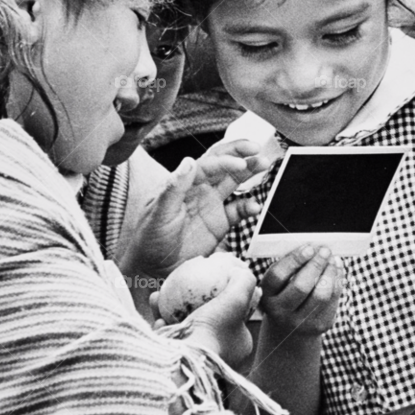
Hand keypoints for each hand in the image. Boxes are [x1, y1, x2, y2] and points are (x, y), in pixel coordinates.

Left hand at [123, 140, 269, 274]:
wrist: (154, 266)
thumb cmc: (149, 237)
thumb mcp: (158, 212)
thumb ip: (174, 187)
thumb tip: (188, 161)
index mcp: (184, 182)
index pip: (208, 164)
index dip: (226, 161)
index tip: (241, 162)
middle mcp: (200, 188)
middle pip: (223, 164)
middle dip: (241, 153)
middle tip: (257, 148)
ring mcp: (211, 204)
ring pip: (234, 181)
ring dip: (250, 172)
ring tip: (264, 165)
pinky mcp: (220, 222)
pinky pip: (238, 210)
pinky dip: (249, 207)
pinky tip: (255, 207)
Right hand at [151, 263, 258, 367]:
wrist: (181, 361)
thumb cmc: (212, 330)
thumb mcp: (237, 299)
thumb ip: (244, 282)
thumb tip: (241, 270)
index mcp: (237, 346)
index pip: (235, 314)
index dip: (226, 294)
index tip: (213, 278)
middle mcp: (217, 354)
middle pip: (207, 318)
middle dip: (195, 300)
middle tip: (186, 284)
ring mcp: (194, 359)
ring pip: (183, 325)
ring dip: (171, 306)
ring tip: (163, 290)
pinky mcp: (173, 361)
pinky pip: (166, 335)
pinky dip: (160, 318)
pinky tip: (155, 302)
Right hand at [260, 245, 343, 339]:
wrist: (288, 330)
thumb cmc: (284, 296)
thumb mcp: (279, 285)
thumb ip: (291, 266)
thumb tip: (314, 247)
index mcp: (266, 297)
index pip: (278, 276)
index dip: (294, 260)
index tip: (309, 248)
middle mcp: (280, 312)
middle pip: (301, 286)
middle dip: (316, 265)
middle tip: (325, 250)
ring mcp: (300, 322)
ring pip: (321, 294)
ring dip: (330, 273)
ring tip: (332, 260)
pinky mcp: (320, 326)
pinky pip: (333, 300)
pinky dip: (337, 282)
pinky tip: (336, 270)